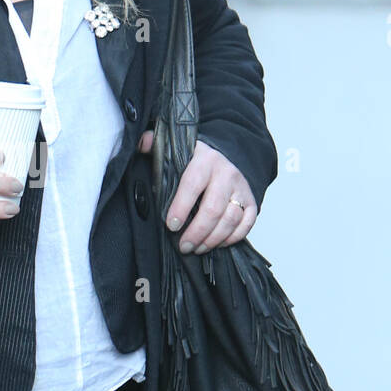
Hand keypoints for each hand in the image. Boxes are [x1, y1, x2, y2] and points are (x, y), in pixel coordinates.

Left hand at [137, 130, 256, 252]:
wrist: (226, 154)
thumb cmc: (195, 160)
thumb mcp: (174, 148)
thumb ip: (154, 145)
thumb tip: (138, 142)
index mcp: (204, 160)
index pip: (192, 185)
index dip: (181, 207)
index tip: (171, 225)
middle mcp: (226, 173)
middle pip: (213, 209)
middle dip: (197, 232)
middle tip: (183, 246)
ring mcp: (241, 188)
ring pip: (230, 219)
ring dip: (213, 239)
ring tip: (197, 248)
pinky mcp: (251, 201)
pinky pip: (247, 224)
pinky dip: (233, 238)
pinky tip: (217, 244)